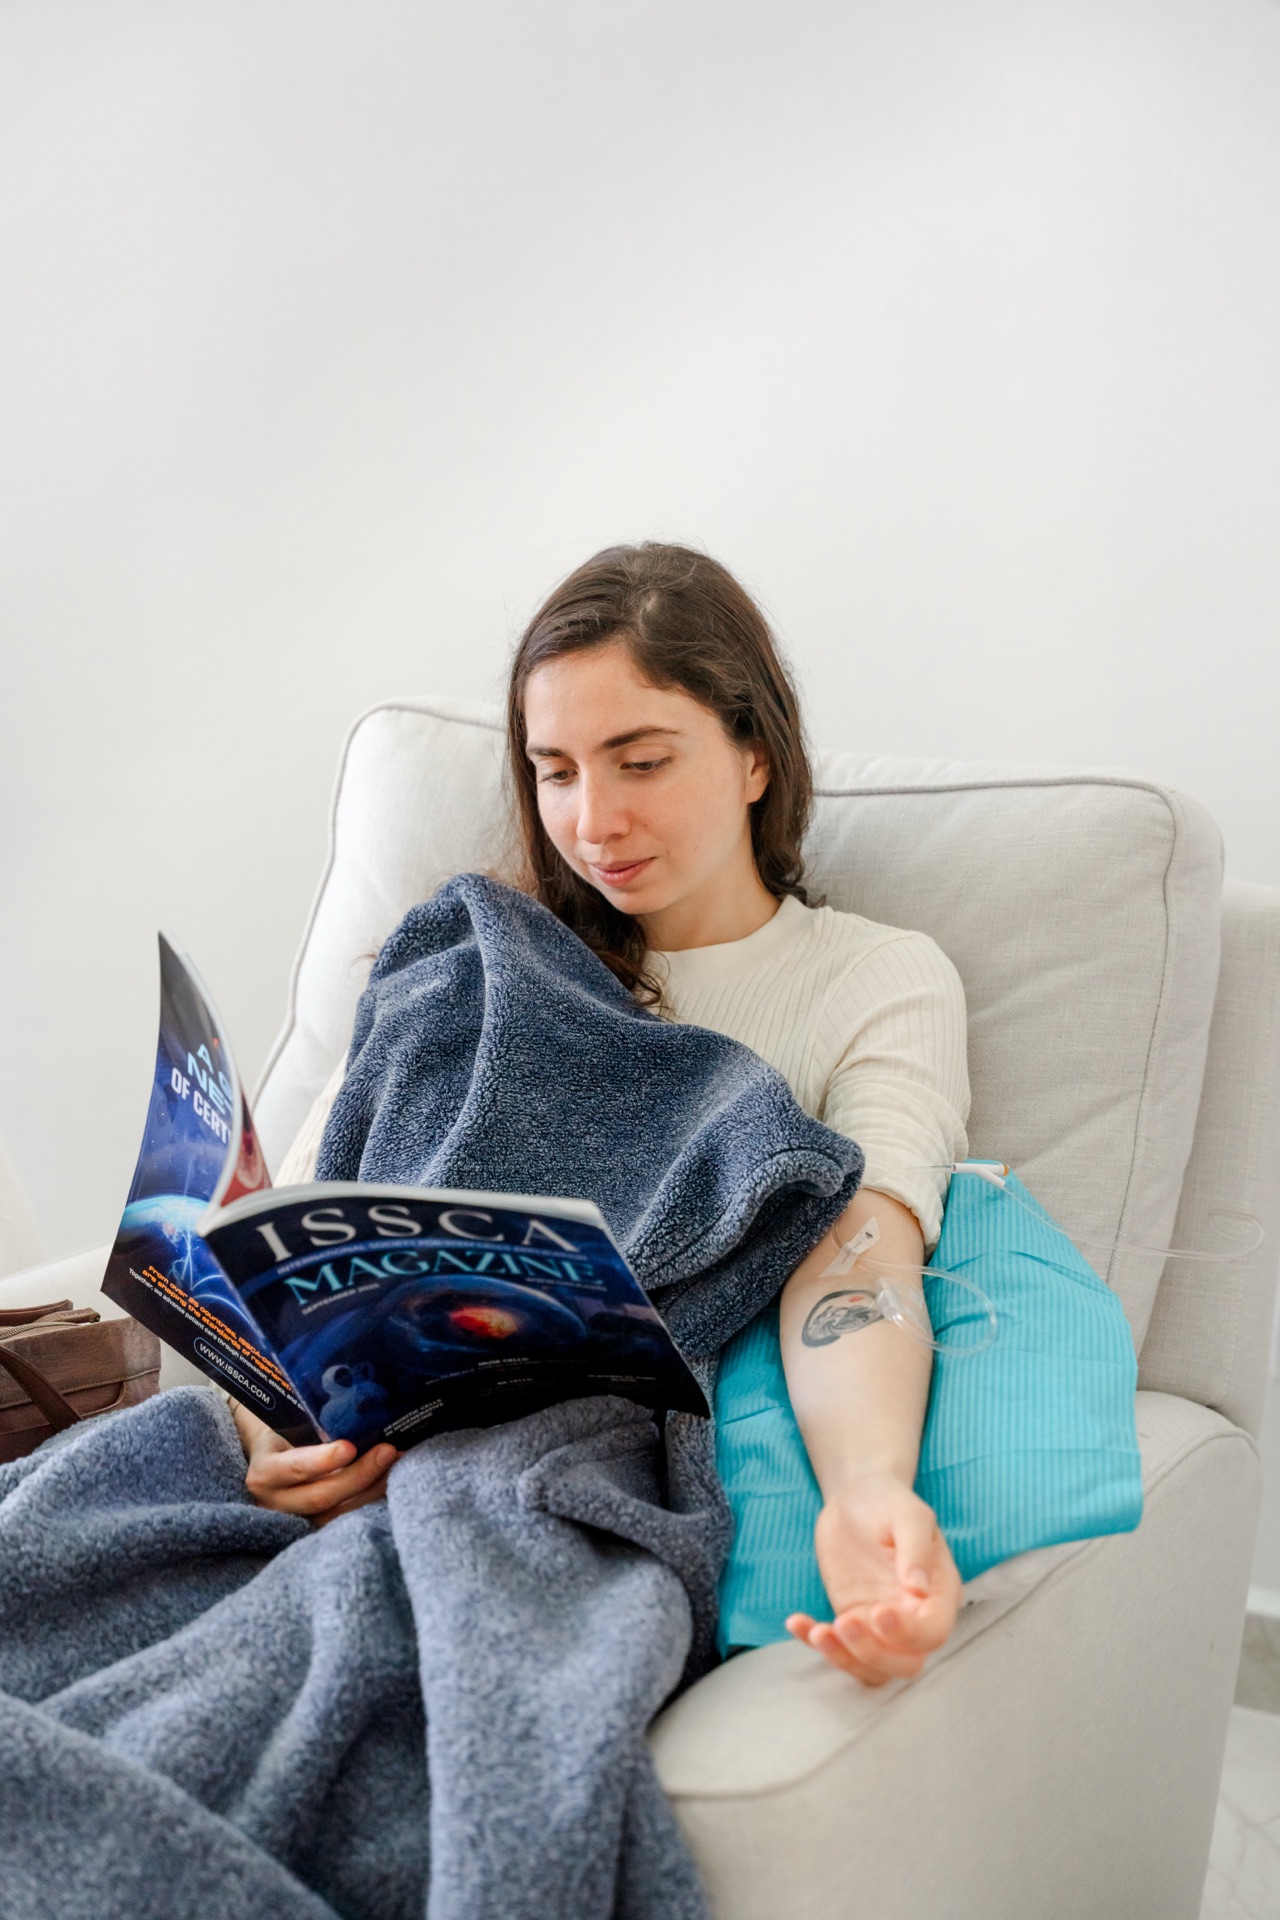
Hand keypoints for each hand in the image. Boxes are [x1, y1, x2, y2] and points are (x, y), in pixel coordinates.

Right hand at [231, 1402, 397, 1524]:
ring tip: (397, 1465)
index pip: (293, 1468)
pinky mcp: (315, 1526)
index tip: (349, 1447)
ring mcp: (296, 1519)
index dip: (321, 1461)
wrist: (269, 1456)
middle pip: (320, 1497)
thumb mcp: (287, 1423)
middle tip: (388, 1451)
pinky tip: (390, 1480)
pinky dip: (370, 1499)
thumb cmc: (282, 1431)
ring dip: (372, 1490)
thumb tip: (356, 1407)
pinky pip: (346, 1518)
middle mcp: (276, 1501)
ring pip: (338, 1514)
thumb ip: (312, 1423)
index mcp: (264, 1471)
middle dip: (359, 1475)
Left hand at [786, 1471, 960, 1684]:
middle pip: (905, 1663)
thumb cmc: (888, 1502)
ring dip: (844, 1659)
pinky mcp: (852, 1621)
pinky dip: (817, 1644)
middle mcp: (914, 1617)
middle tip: (843, 1622)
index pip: (932, 1633)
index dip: (908, 1634)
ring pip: (873, 1668)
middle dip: (873, 1653)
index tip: (879, 1612)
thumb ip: (916, 1549)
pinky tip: (797, 1623)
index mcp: (938, 1594)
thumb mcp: (907, 1514)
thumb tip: (920, 1589)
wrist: (857, 1497)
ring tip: (817, 1632)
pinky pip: (839, 1651)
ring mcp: (881, 1625)